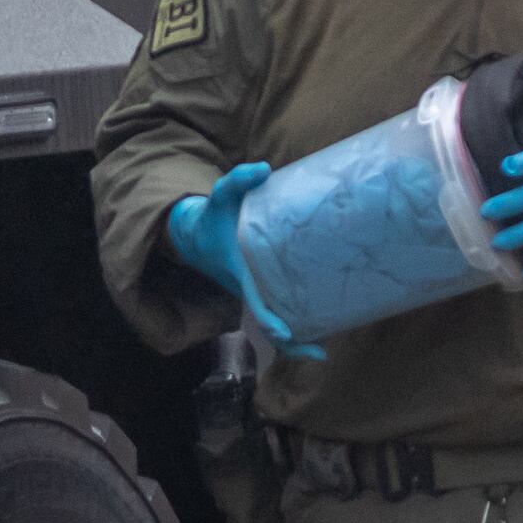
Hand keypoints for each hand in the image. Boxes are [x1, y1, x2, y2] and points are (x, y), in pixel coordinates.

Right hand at [166, 166, 320, 356]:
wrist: (198, 236)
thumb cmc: (214, 216)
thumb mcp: (220, 195)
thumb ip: (237, 181)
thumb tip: (263, 170)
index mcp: (240, 272)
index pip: (255, 300)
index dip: (269, 319)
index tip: (286, 334)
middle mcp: (250, 288)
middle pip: (269, 325)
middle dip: (291, 344)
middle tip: (319, 352)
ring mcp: (257, 292)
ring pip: (275, 324)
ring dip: (297, 341)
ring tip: (324, 349)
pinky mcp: (264, 290)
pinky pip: (278, 312)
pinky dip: (297, 325)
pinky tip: (324, 325)